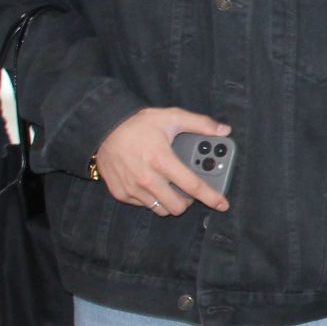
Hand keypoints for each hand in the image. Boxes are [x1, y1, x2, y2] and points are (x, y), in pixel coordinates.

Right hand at [93, 107, 230, 216]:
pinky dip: (153, 199)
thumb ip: (200, 123)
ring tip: (171, 186)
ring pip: (161, 209)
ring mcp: (132, 188)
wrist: (102, 128)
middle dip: (189, 201)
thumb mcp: (171, 116)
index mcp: (162, 160)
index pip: (193, 186)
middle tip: (189, 189)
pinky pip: (144, 205)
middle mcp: (146, 178)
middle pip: (177, 206)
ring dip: (170, 202)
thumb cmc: (138, 124)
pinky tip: (153, 184)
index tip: (223, 204)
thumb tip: (224, 130)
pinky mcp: (121, 193)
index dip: (211, 197)